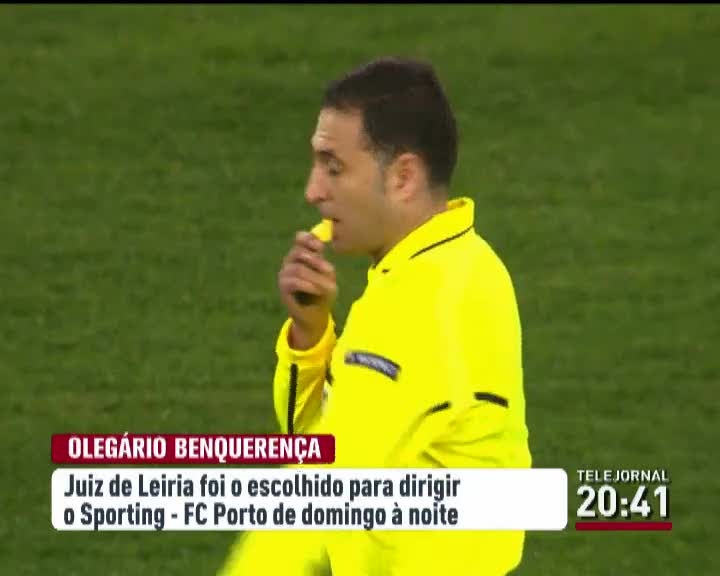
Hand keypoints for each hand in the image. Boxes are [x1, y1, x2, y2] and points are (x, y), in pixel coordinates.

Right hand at [278, 231, 336, 349]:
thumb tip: (319, 252)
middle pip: (297, 251)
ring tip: (328, 286)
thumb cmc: (323, 292)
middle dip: (315, 260)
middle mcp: (290, 262)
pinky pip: (292, 282)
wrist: (316, 314)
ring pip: (297, 268)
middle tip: (329, 270)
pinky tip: (317, 290)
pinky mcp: (283, 288)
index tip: (321, 247)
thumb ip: (323, 263)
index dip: (309, 239)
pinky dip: (307, 285)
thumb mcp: (328, 276)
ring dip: (315, 277)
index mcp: (302, 255)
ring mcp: (284, 274)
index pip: (300, 238)